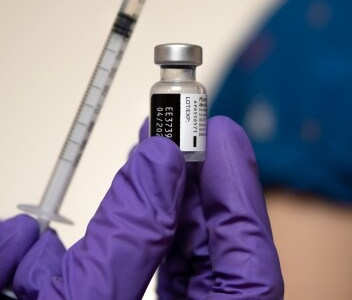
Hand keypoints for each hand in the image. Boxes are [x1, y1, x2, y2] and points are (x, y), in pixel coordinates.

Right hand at [1, 116, 282, 298]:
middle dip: (192, 193)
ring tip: (142, 163)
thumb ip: (124, 242)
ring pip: (165, 270)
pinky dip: (84, 258)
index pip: (250, 271)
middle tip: (178, 140)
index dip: (240, 196)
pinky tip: (31, 248)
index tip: (223, 137)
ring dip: (146, 215)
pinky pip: (110, 288)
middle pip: (211, 262)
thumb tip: (157, 164)